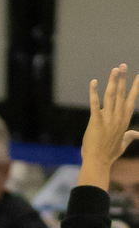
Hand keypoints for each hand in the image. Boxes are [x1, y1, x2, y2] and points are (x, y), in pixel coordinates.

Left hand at [79, 64, 138, 190]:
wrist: (98, 162)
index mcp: (124, 121)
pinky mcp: (96, 121)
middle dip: (123, 79)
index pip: (131, 101)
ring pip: (111, 96)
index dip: (134, 88)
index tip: (138, 77)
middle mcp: (117, 118)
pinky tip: (93, 82)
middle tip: (123, 65)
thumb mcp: (123, 144)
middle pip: (121, 94)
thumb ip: (130, 137)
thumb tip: (137, 135)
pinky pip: (94, 104)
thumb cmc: (109, 154)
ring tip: (115, 69)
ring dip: (112, 81)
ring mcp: (107, 119)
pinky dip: (93, 93)